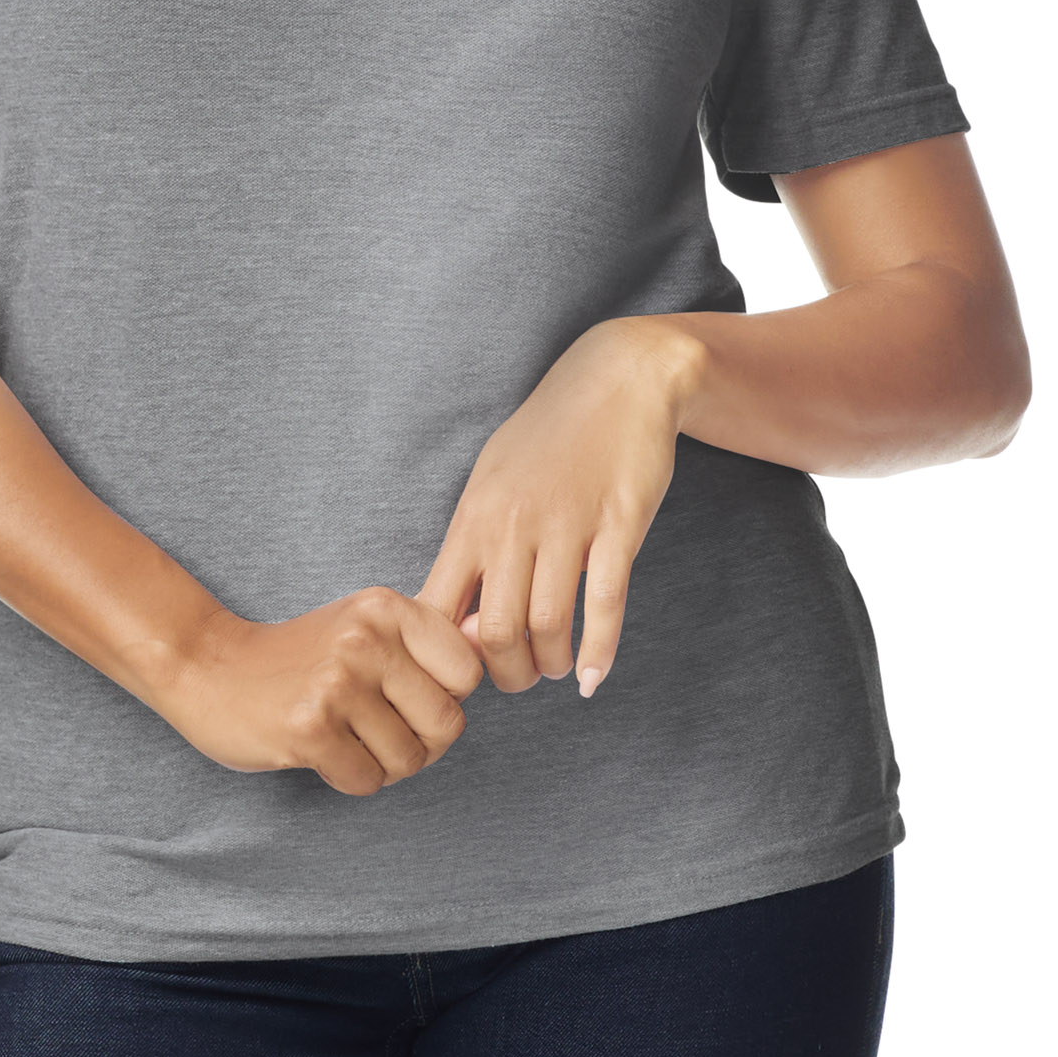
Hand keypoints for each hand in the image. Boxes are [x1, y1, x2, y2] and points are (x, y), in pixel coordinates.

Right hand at [162, 587, 486, 794]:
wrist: (209, 667)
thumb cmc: (302, 655)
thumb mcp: (366, 625)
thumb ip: (425, 642)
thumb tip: (499, 654)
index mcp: (387, 607)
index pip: (468, 672)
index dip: (445, 697)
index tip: (410, 696)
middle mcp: (366, 639)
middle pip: (447, 724)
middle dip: (421, 743)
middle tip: (381, 730)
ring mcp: (336, 683)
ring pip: (409, 760)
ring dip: (383, 764)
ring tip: (348, 737)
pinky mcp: (309, 729)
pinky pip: (368, 781)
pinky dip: (350, 778)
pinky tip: (323, 750)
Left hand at [418, 318, 693, 699]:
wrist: (619, 378)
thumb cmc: (550, 436)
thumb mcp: (494, 480)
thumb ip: (476, 546)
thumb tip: (462, 623)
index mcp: (475, 515)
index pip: (438, 606)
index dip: (447, 656)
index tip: (468, 667)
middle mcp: (513, 522)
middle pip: (496, 631)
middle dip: (508, 674)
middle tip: (522, 676)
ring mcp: (568, 523)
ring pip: (548, 625)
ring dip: (552, 665)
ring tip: (559, 667)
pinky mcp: (619, 524)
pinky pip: (605, 602)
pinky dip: (599, 652)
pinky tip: (595, 678)